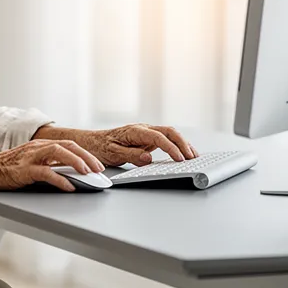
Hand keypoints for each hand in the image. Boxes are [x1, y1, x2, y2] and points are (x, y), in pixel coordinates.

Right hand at [0, 139, 105, 191]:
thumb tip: (69, 171)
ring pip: (59, 153)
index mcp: (41, 144)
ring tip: (87, 173)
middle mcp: (38, 147)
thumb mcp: (31, 161)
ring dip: (77, 162)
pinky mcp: (24, 169)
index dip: (85, 154)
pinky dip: (60, 179)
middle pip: (68, 146)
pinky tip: (69, 186)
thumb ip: (48, 163)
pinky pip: (46, 172)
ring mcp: (31, 157)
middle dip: (87, 157)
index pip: (69, 144)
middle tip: (98, 170)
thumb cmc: (7, 168)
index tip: (97, 165)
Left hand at [77, 124, 197, 166]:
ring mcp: (147, 132)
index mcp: (135, 131)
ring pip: (170, 134)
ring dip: (183, 143)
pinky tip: (184, 154)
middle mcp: (143, 129)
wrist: (93, 142)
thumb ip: (131, 155)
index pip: (158, 137)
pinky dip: (177, 145)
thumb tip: (148, 158)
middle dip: (182, 143)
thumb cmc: (101, 147)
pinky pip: (166, 139)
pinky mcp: (148, 138)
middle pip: (169, 131)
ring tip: (194, 156)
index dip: (170, 148)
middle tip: (192, 157)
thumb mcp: (112, 153)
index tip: (179, 158)